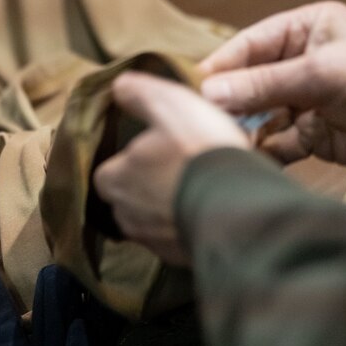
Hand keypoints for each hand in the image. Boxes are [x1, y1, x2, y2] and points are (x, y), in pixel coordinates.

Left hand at [93, 72, 248, 265]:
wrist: (238, 207)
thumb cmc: (197, 150)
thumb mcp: (169, 104)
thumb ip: (139, 93)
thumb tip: (117, 85)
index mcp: (113, 180)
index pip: (108, 171)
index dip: (128, 160)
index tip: (152, 150)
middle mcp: (124, 216)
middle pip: (127, 199)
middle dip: (146, 188)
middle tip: (178, 170)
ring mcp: (151, 242)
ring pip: (151, 222)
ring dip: (167, 208)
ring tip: (196, 190)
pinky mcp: (179, 259)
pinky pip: (176, 241)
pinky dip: (186, 226)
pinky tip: (208, 212)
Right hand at [198, 1, 345, 170]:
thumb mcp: (321, 73)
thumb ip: (262, 84)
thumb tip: (209, 91)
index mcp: (306, 29)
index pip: (249, 45)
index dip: (220, 67)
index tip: (192, 88)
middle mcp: (302, 62)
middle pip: (249, 82)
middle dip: (228, 102)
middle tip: (202, 120)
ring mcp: (306, 100)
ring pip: (258, 116)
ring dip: (243, 130)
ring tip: (224, 143)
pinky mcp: (313, 135)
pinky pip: (276, 143)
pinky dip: (264, 152)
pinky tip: (250, 159)